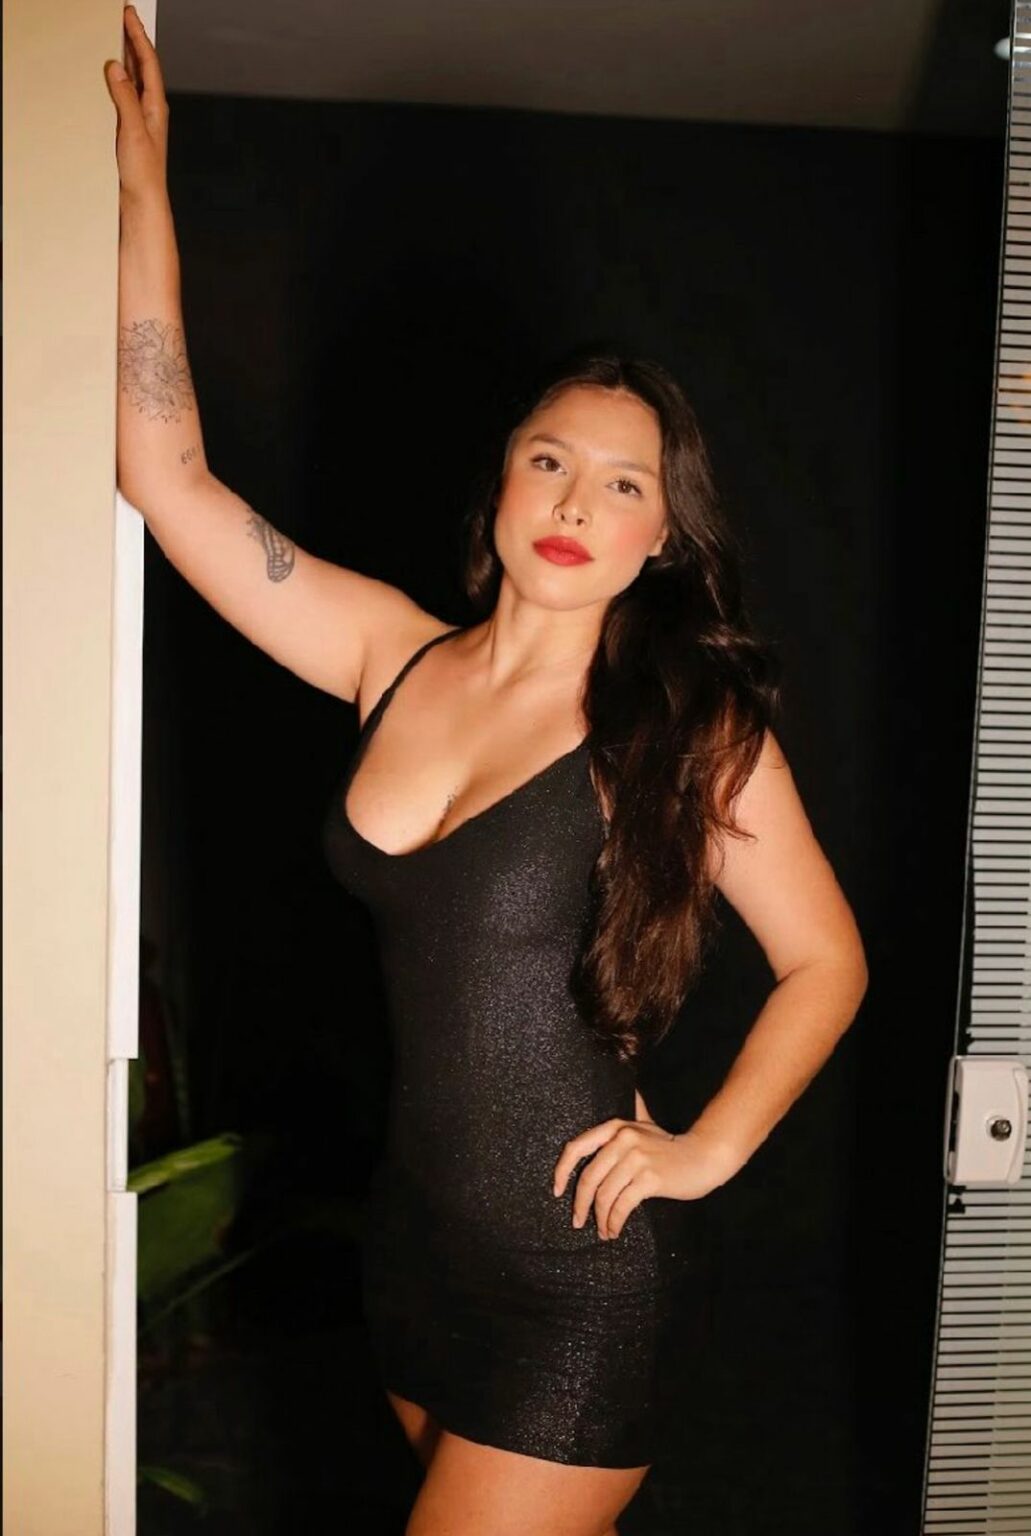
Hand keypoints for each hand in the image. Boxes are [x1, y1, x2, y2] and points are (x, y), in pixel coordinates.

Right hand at [105, 6, 169, 206]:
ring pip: (134, 78)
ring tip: (118, 36)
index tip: (129, 15)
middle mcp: (151, 109)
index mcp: (156, 106)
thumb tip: (117, 69)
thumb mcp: (133, 130)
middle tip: (123, 17)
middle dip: (133, 40)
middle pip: (143, 66)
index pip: (148, 62)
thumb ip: (126, 98)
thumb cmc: (144, 173)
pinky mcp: (130, 128)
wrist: (143, 201)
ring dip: (126, 56)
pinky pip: (125, 94)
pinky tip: (110, 75)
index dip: (138, 36)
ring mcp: (141, 118)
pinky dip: (118, 78)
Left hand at [552, 1116, 740, 1239]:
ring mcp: (636, 1158)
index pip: (576, 1148)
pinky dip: (615, 1222)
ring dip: (600, 1218)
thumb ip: (633, 1113)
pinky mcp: (649, 1178)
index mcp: (615, 1127)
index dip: (561, 1172)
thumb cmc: (672, 1146)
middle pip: (588, 1178)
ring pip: (604, 1195)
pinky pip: (622, 1205)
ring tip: (603, 1231)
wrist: (705, 1156)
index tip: (557, 1192)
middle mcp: (622, 1139)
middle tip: (578, 1222)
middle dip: (580, 1205)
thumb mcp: (647, 1126)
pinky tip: (614, 1230)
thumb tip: (628, 1091)